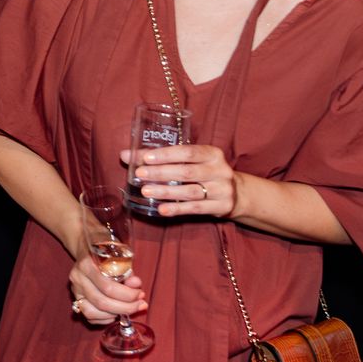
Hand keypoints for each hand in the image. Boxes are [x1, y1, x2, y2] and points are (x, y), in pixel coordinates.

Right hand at [68, 246, 145, 324]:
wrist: (87, 249)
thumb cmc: (106, 254)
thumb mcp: (119, 257)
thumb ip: (127, 272)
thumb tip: (136, 285)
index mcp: (86, 265)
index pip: (108, 287)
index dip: (127, 295)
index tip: (140, 294)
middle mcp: (78, 278)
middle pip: (101, 302)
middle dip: (125, 307)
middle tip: (140, 305)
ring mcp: (75, 290)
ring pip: (92, 312)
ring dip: (114, 314)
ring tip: (128, 309)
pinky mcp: (75, 299)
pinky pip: (89, 316)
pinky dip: (104, 318)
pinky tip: (115, 313)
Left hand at [121, 141, 237, 217]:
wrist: (236, 193)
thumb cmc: (204, 171)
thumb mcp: (190, 161)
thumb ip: (161, 157)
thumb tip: (125, 155)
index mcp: (213, 154)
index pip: (188, 152)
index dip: (166, 155)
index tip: (146, 158)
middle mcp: (220, 170)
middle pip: (187, 172)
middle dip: (161, 173)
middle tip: (139, 175)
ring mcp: (223, 190)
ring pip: (190, 192)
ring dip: (166, 192)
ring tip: (145, 191)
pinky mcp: (222, 206)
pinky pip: (196, 209)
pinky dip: (177, 209)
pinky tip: (161, 209)